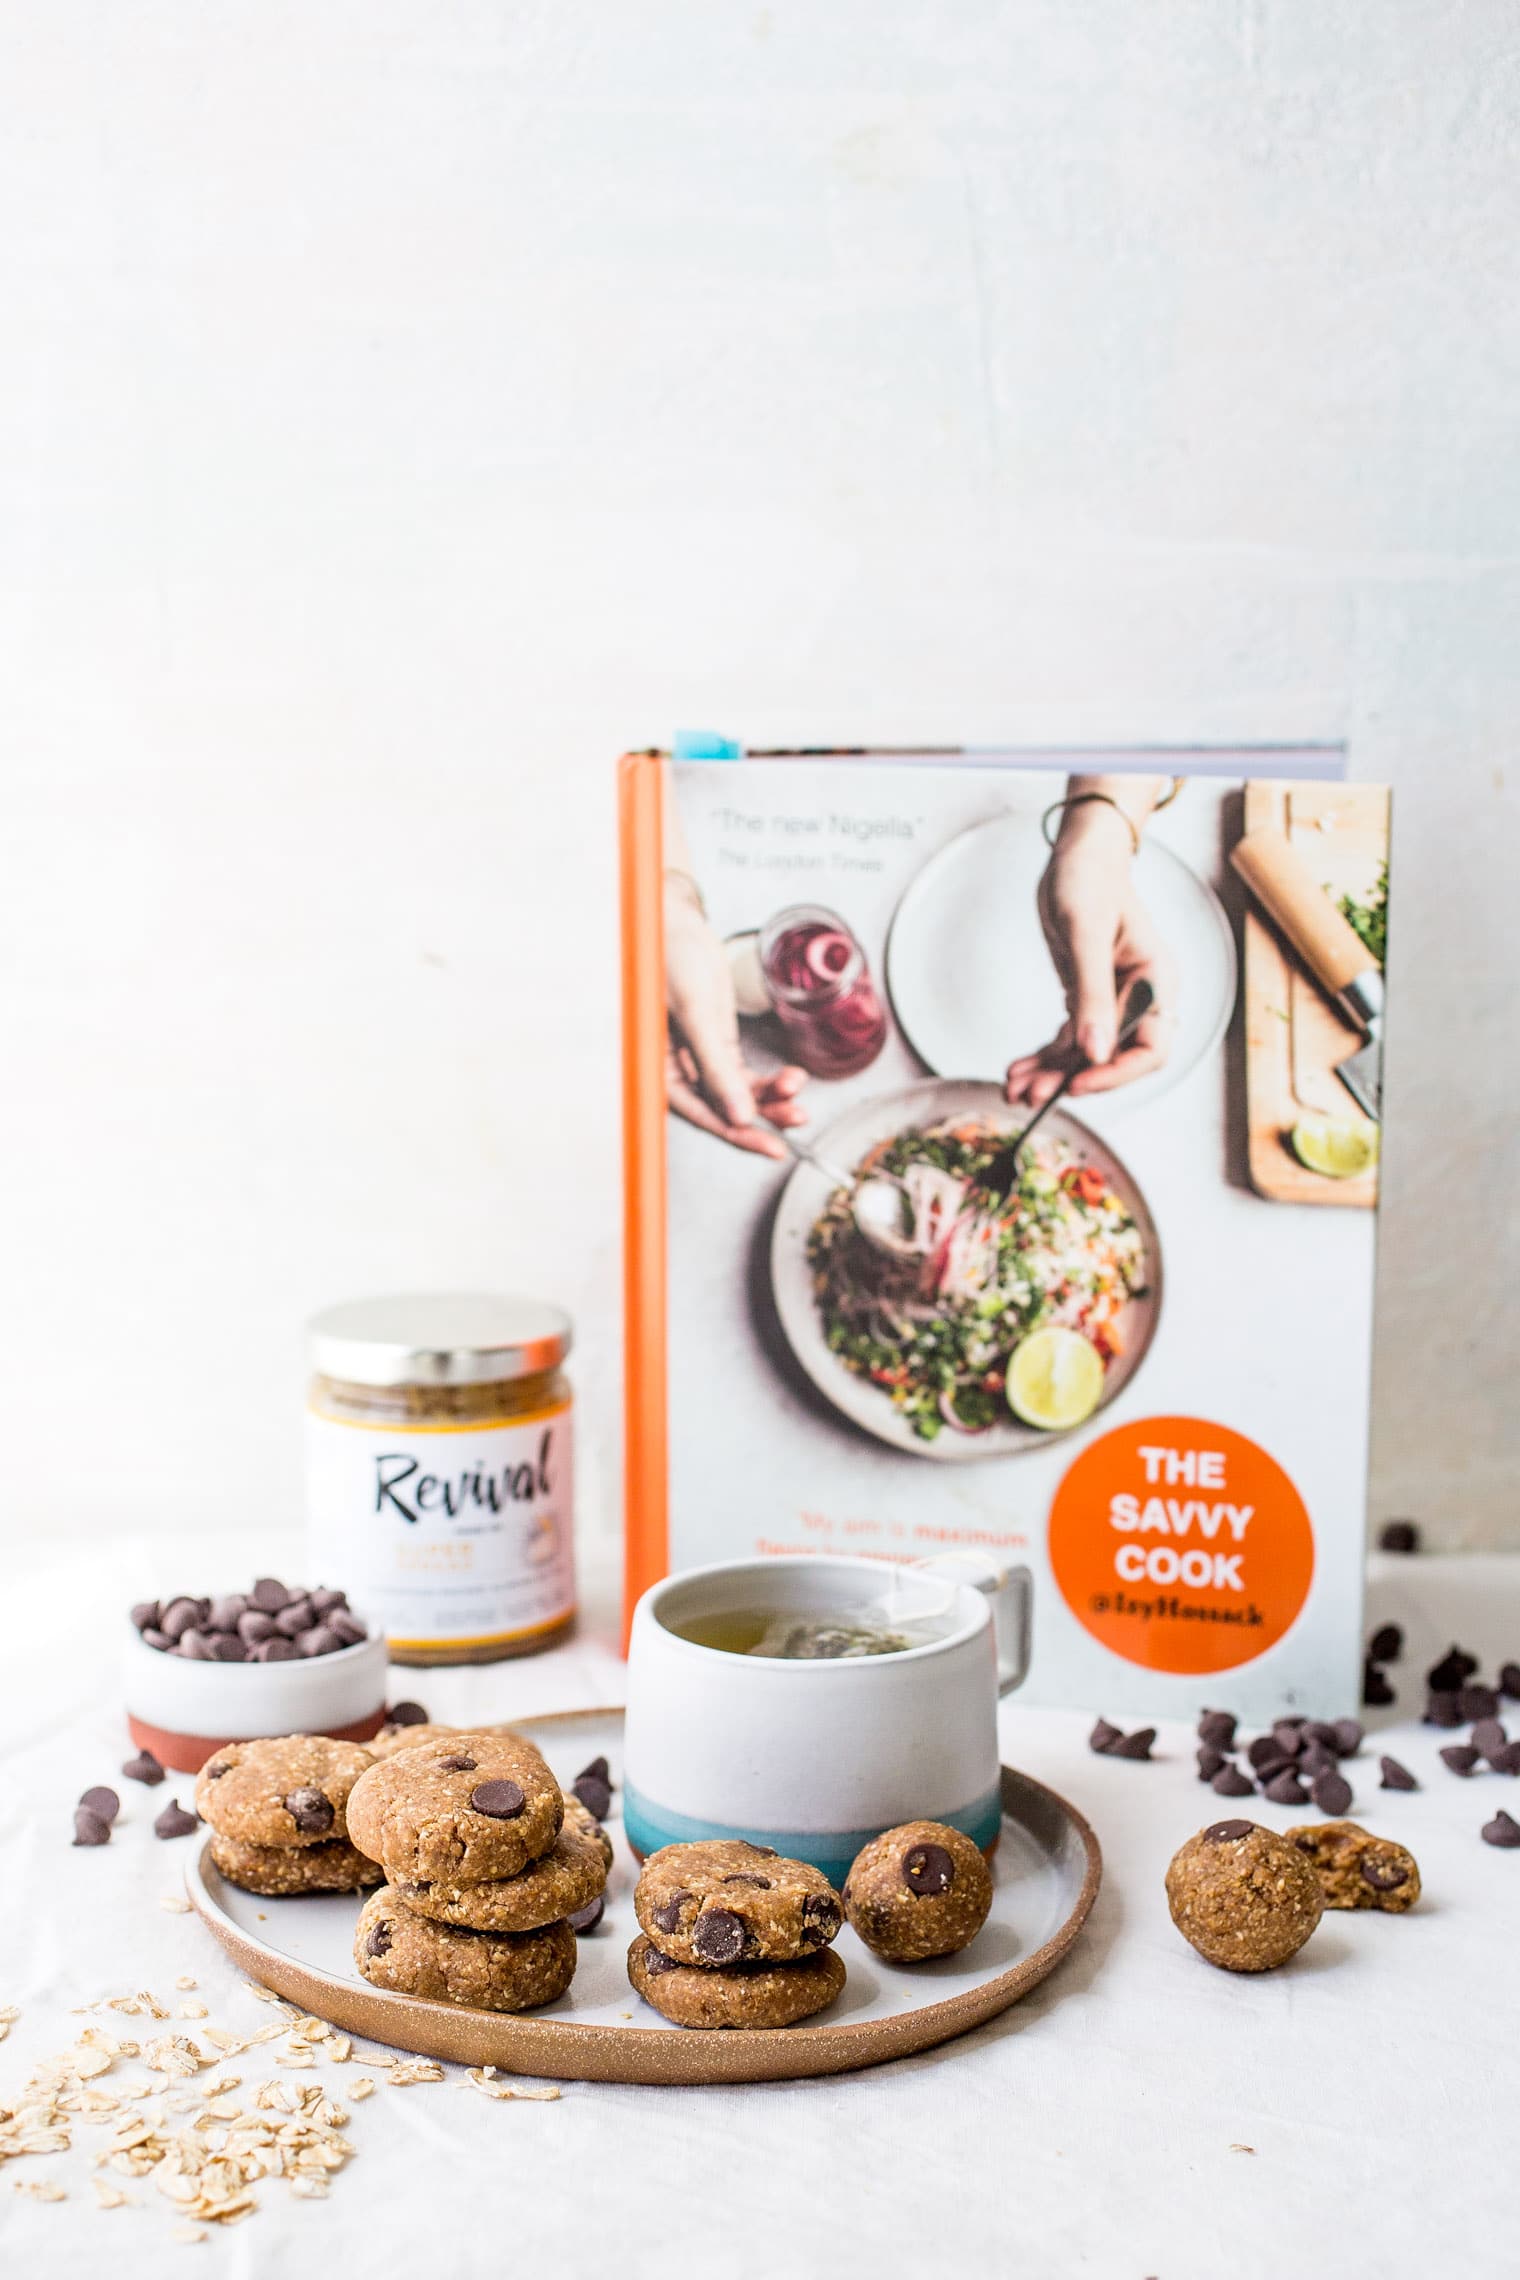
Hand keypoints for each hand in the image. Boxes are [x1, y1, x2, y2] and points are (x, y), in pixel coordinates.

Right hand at [664, 875, 809, 1157]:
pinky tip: (792, 1078)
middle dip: (764, 1112)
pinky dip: (769, 1078)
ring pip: (740, 1093)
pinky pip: (745, 1074)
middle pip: (725, 1109)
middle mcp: (679, 1073)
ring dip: (771, 1095)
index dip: (737, 1133)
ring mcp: (701, 1061)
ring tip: (798, 1087)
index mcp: (659, 1073)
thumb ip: (715, 1066)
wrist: (675, 927)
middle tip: (798, 1117)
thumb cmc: (667, 960)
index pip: (702, 1116)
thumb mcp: (694, 1014)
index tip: (771, 1146)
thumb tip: (740, 1114)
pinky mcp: (718, 1047)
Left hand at [1004, 806, 1176, 1108]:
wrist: (1078, 855)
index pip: (1151, 1049)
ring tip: (1014, 1089)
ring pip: (1085, 1054)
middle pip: (1112, 1059)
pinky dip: (1045, 1056)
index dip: (1116, 1074)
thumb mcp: (1087, 935)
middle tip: (1030, 1097)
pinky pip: (1070, 1039)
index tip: (1075, 1083)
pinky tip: (1019, 1070)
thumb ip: (1092, 994)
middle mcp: (1139, 997)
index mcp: (1155, 982)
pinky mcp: (1087, 997)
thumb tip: (1095, 1053)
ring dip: (1051, 1074)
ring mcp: (1113, 1000)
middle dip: (1071, 1081)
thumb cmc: (1090, 881)